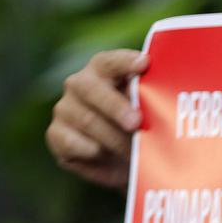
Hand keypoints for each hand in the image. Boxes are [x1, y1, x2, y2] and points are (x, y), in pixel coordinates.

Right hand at [45, 49, 147, 188]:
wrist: (124, 161)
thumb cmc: (142, 129)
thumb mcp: (150, 113)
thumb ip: (151, 101)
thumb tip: (165, 99)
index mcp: (104, 70)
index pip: (110, 61)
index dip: (125, 62)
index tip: (144, 63)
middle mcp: (79, 85)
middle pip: (92, 89)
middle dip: (116, 106)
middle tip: (136, 123)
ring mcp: (65, 109)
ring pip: (87, 120)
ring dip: (114, 138)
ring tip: (135, 152)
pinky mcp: (56, 135)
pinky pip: (71, 142)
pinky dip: (92, 151)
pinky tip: (106, 155)